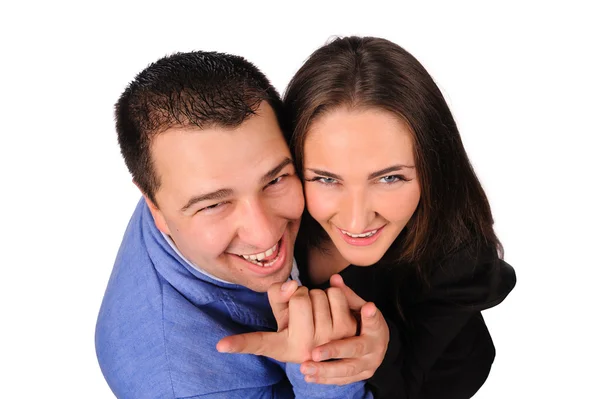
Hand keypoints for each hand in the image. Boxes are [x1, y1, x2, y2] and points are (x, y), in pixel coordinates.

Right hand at [216, 280, 357, 362]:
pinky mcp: (348, 331)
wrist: (337, 339)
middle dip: (302, 294)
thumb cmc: (302, 324)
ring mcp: (328, 342)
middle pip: (300, 297)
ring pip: (319, 294)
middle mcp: (305, 347)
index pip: (257, 342)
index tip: (220, 345)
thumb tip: (292, 285)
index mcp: (283, 346)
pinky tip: (331, 306)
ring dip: (319, 294)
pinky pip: (336, 293)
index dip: (238, 344)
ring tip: (318, 310)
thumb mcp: (284, 313)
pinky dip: (333, 291)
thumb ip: (279, 295)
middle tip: (304, 309)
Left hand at [299, 274, 389, 384]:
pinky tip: (309, 377)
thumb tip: (335, 278)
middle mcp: (374, 348)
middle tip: (314, 352)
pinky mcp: (359, 376)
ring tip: (305, 368)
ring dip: (325, 370)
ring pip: (346, 370)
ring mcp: (367, 364)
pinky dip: (325, 379)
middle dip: (334, 351)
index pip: (374, 322)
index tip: (367, 307)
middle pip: (355, 349)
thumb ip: (346, 295)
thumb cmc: (362, 321)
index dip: (371, 317)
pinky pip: (341, 380)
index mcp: (376, 329)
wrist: (376, 345)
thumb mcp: (358, 307)